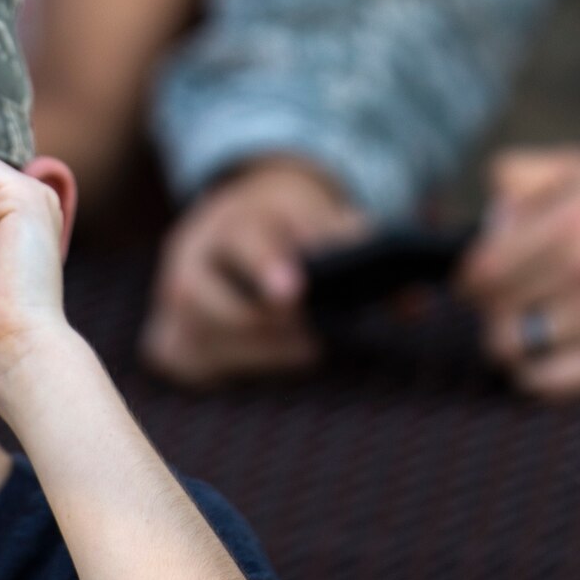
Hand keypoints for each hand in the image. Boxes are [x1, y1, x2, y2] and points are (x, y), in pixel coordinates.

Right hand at [140, 159, 368, 386]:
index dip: (265, 266)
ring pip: (187, 335)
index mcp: (234, 217)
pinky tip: (256, 367)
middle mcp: (190, 255)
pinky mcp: (166, 330)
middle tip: (314, 345)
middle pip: (200, 296)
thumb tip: (413, 306)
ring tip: (300, 355)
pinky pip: (175, 359)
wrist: (246, 211)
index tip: (293, 294)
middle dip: (257, 328)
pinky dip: (214, 368)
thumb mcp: (329, 220)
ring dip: (246, 354)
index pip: (243, 239)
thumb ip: (369, 260)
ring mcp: (170, 295)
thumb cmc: (294, 222)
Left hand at [458, 145, 579, 398]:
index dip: (474, 277)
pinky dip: (538, 369)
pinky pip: (539, 380)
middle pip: (492, 309)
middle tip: (521, 293)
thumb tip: (486, 218)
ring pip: (509, 347)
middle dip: (496, 302)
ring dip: (513, 338)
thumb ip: (518, 176)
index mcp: (573, 219)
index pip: (482, 269)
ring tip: (538, 319)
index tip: (483, 279)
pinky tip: (559, 346)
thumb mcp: (576, 172)